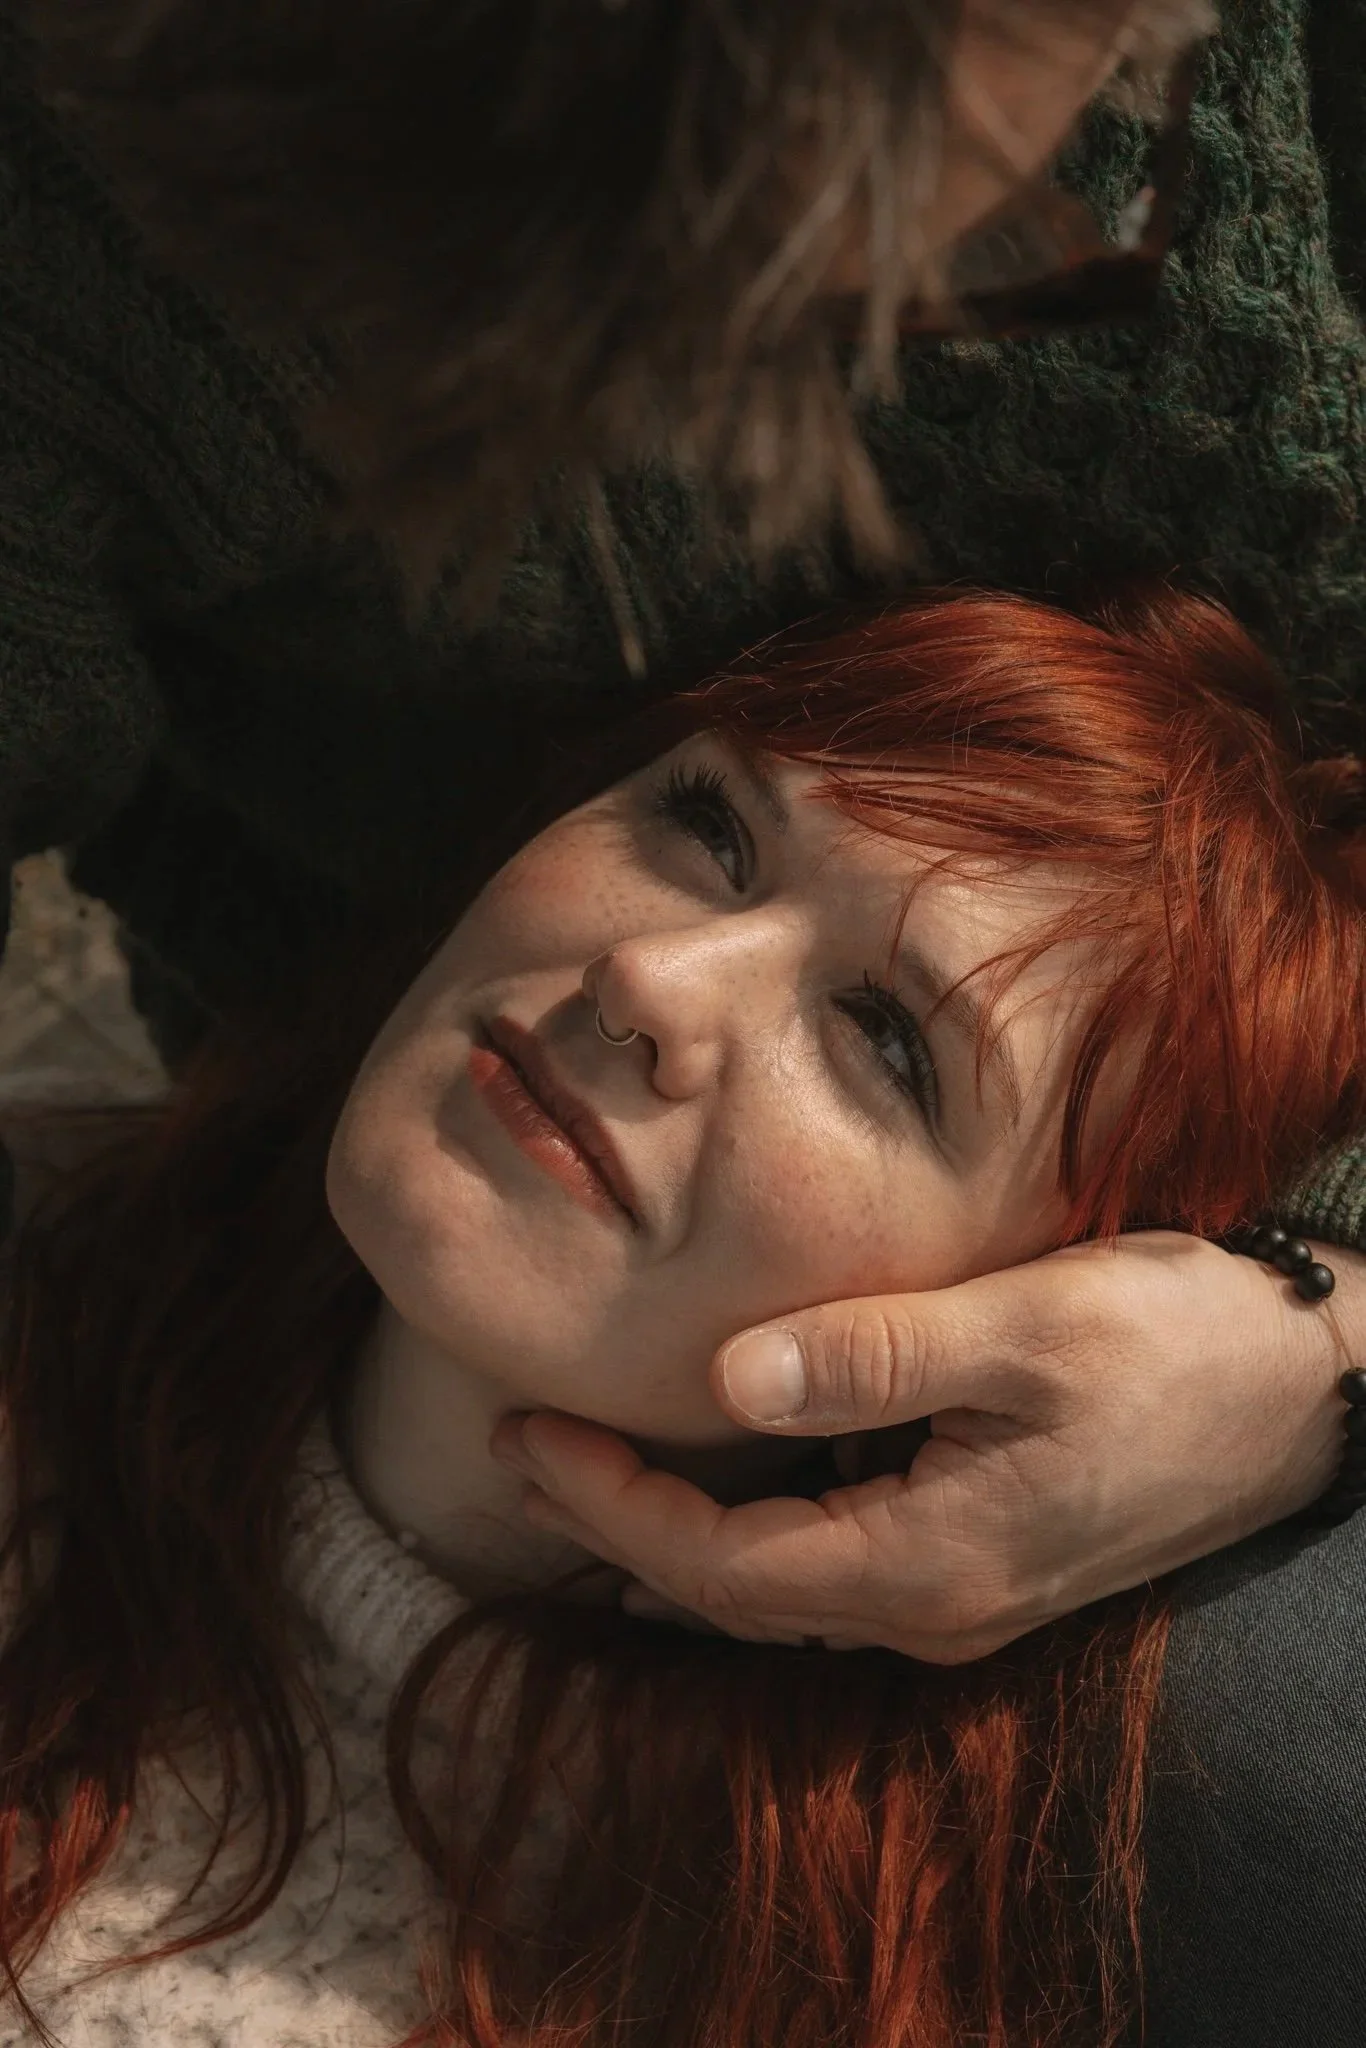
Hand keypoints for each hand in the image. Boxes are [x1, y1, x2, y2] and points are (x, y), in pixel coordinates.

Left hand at [490, 1233, 1363, 1662]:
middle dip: (616, 1523)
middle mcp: (931, 1603)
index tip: (526, 1432)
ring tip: (582, 1455)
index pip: (717, 1566)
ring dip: (670, 1528)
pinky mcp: (977, 1551)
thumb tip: (725, 1375)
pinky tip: (713, 1460)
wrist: (1308, 1388)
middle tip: (521, 1443)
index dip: (608, 1505)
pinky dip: (744, 1518)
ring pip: (773, 1581)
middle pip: (730, 1591)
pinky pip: (824, 1558)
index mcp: (929, 1563)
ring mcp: (958, 1589)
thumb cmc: (1181, 1346)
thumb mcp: (1027, 1328)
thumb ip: (872, 1355)